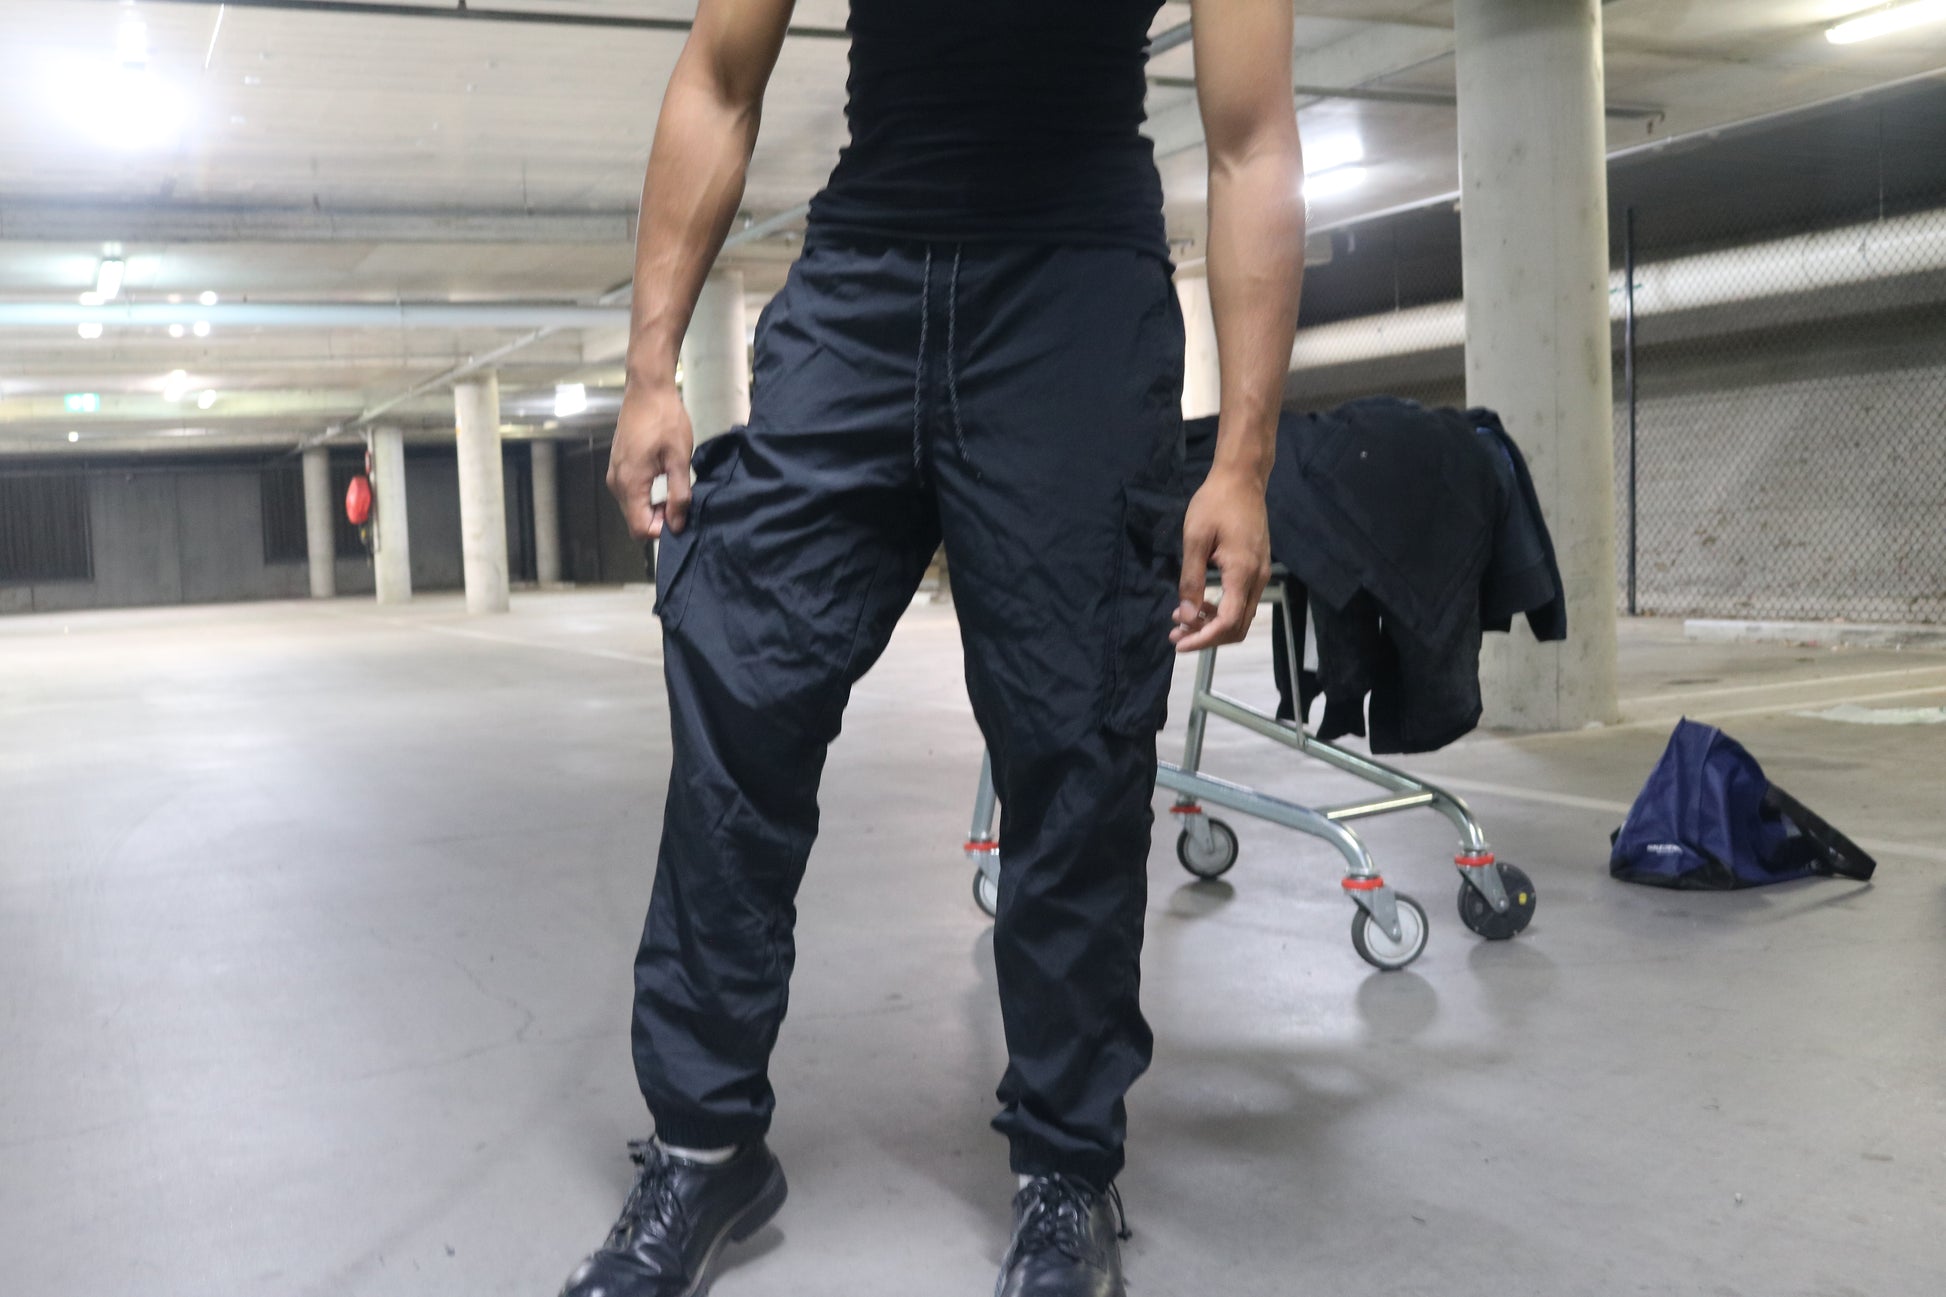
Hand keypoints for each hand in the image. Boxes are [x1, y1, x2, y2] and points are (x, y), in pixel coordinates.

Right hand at [607, 377, 693, 538]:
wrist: (647, 390)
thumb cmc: (666, 420)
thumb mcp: (680, 459)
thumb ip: (679, 495)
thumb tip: (677, 525)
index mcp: (630, 483)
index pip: (640, 529)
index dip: (662, 530)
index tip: (680, 515)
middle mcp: (616, 483)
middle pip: (634, 521)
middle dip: (658, 520)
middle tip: (680, 501)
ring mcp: (614, 474)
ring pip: (632, 508)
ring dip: (652, 508)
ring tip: (674, 489)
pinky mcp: (617, 466)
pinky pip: (629, 494)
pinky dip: (646, 496)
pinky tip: (662, 479)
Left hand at [1171, 466, 1271, 652]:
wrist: (1242, 478)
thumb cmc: (1215, 503)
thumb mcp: (1195, 539)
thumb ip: (1191, 580)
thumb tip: (1187, 616)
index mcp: (1242, 572)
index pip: (1227, 622)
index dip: (1203, 639)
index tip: (1179, 643)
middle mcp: (1258, 578)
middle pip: (1237, 627)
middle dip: (1207, 637)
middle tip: (1176, 634)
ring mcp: (1261, 574)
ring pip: (1240, 617)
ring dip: (1213, 625)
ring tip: (1182, 619)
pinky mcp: (1258, 568)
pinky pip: (1242, 602)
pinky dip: (1221, 611)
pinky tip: (1200, 603)